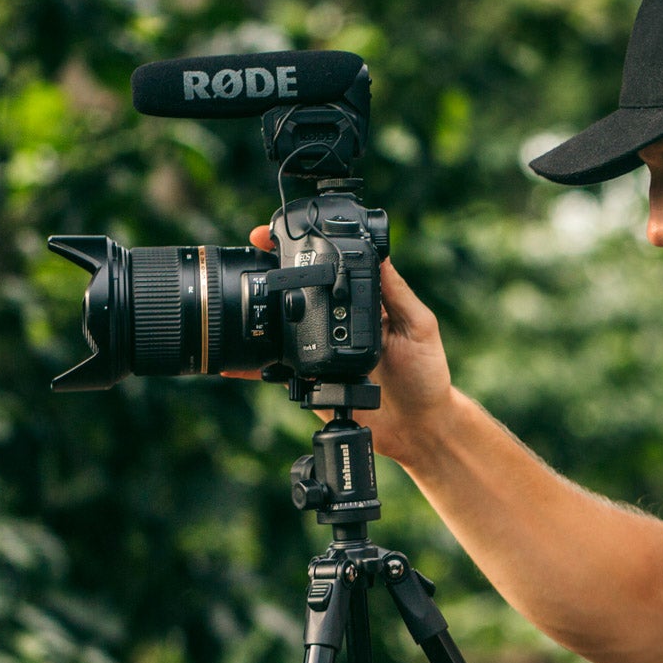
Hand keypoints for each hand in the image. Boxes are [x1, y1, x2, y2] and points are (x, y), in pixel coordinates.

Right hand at [245, 225, 455, 464]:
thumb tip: (381, 255)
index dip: (308, 251)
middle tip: (251, 254)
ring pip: (282, 329)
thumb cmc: (426, 374)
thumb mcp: (418, 326)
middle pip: (300, 293)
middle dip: (271, 273)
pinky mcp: (310, 381)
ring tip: (240, 297)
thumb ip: (397, 294)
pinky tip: (236, 360)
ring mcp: (321, 352)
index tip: (285, 235)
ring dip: (260, 314)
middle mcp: (338, 324)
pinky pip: (277, 371)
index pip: (332, 269)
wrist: (417, 427)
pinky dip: (254, 366)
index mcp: (365, 305)